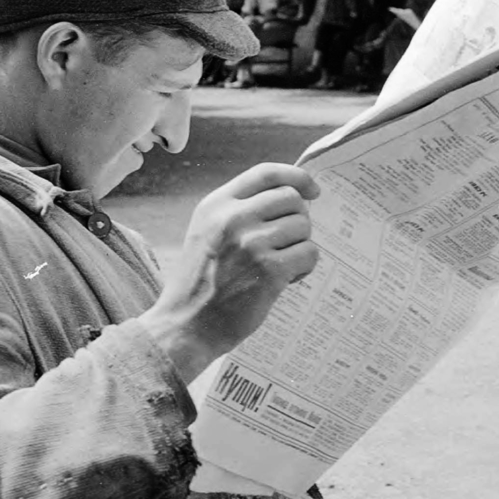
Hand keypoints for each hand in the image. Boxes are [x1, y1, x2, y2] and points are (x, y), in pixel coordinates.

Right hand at [140, 162, 318, 381]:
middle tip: (285, 245)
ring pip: (304, 227)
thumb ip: (239, 211)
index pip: (266, 173)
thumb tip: (290, 197)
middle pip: (292, 199)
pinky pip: (309, 254)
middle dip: (298, 221)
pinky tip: (285, 279)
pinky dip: (304, 267)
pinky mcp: (269, 270)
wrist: (186, 325)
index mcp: (217, 204)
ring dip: (300, 246)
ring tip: (280, 265)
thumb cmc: (200, 282)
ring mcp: (252, 243)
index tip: (312, 189)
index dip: (297, 177)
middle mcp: (233, 218)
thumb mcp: (207, 232)